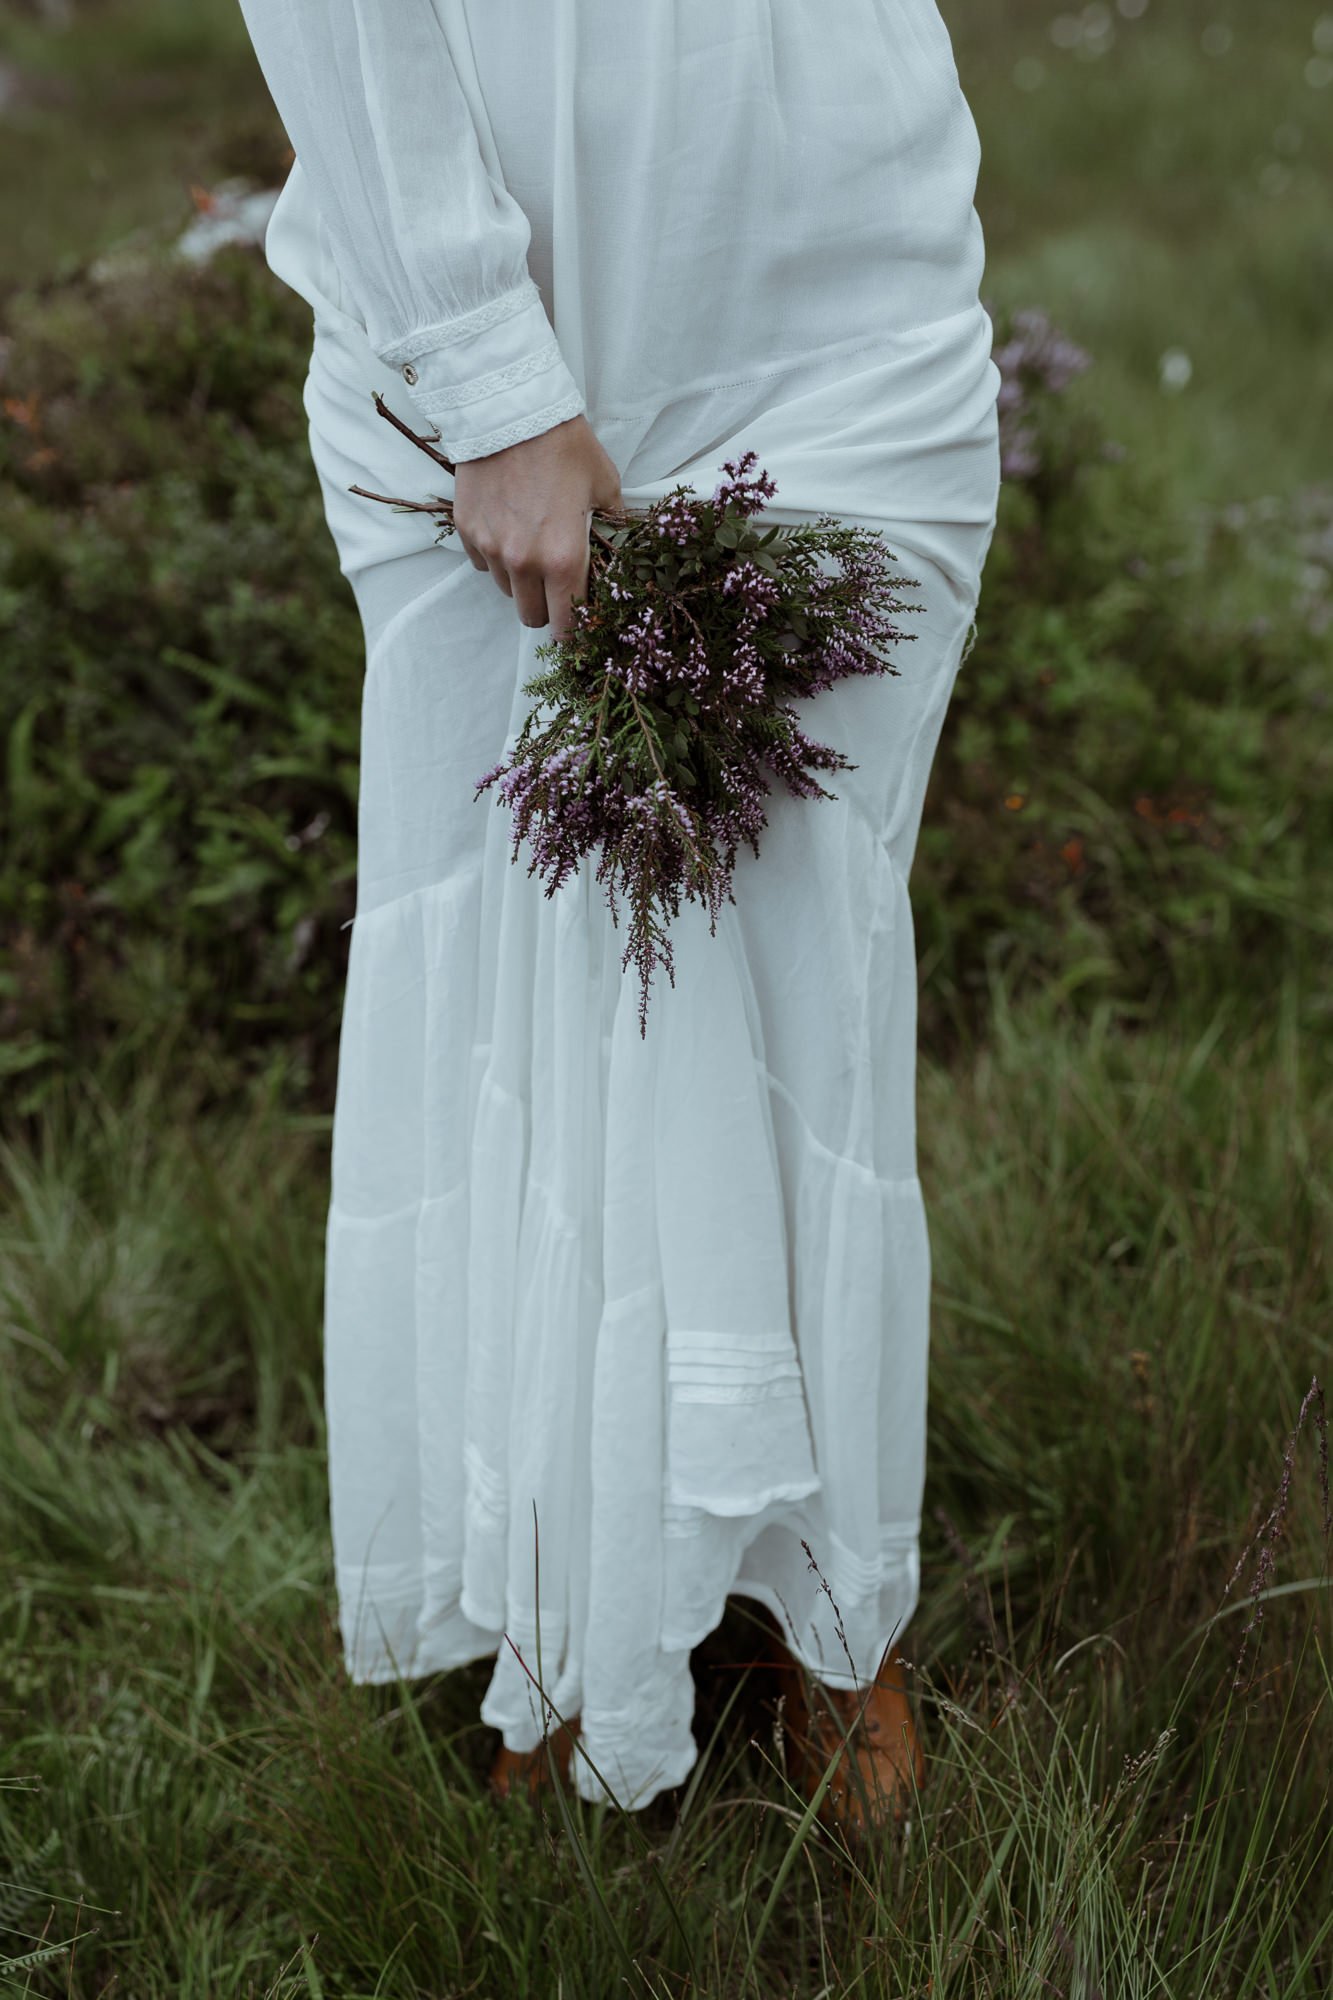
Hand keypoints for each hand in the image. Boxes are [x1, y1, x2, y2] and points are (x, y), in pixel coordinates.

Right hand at [452, 414, 623, 640]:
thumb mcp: (604, 485)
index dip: (573, 631)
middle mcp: (523, 562)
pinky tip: (508, 528)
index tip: (576, 626)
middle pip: (530, 616)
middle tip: (555, 587)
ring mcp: (491, 548)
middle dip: (545, 609)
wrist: (512, 409)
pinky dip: (495, 555)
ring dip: (519, 580)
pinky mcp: (467, 530)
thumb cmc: (565, 445)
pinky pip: (482, 562)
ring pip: (505, 590)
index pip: (566, 624)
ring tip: (531, 547)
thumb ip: (609, 525)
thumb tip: (614, 546)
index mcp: (563, 559)